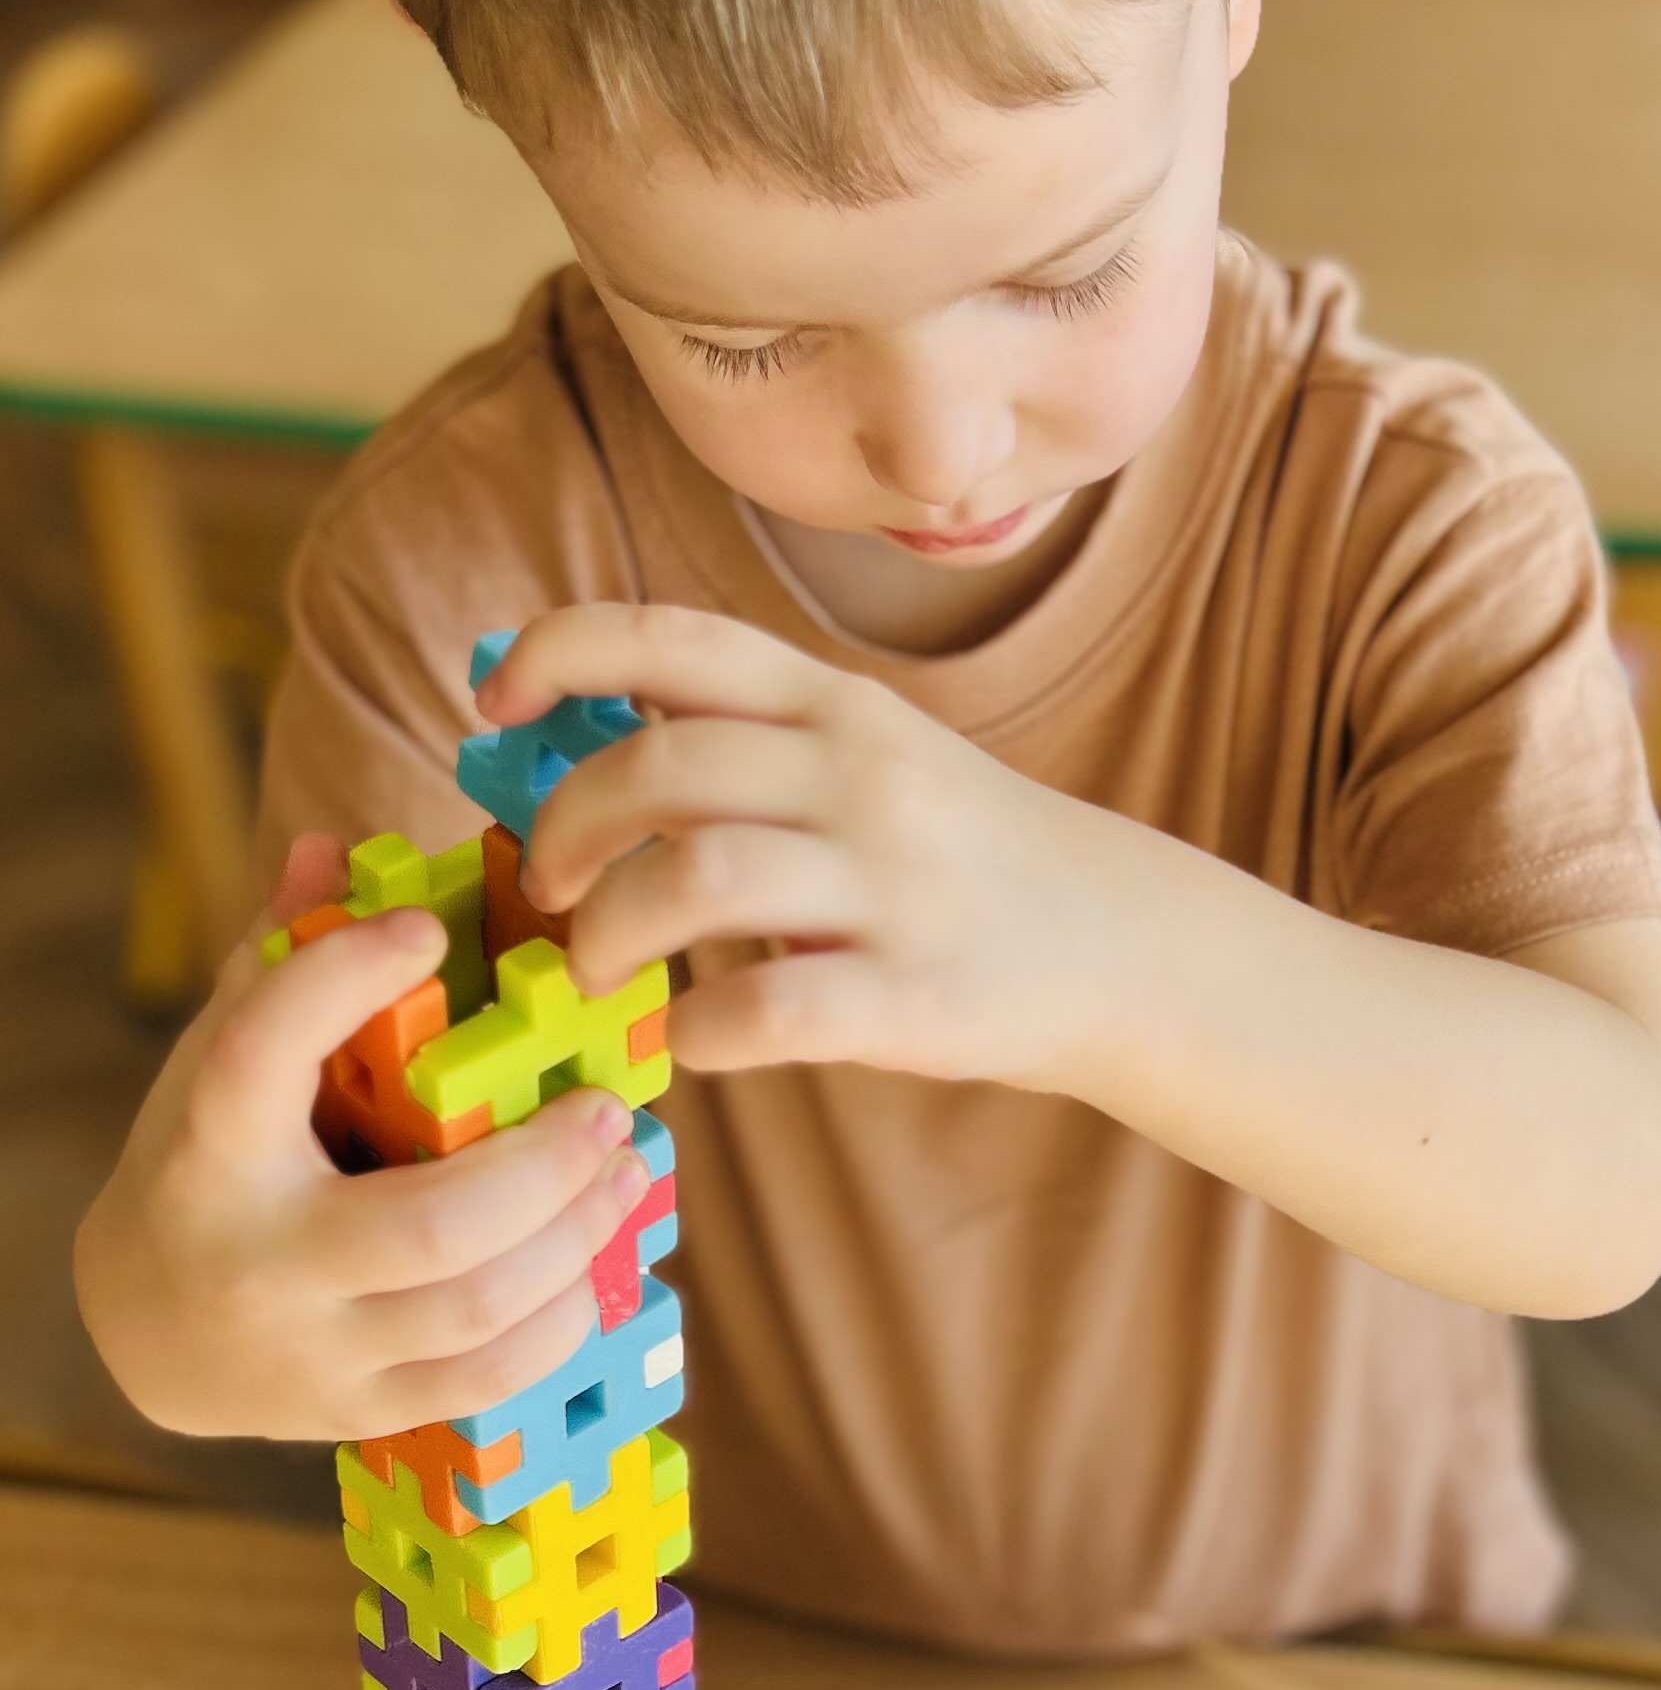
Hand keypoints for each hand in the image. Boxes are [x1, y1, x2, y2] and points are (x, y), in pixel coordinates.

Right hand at [76, 834, 647, 1442]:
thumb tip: (338, 850)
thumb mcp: (217, 1063)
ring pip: (478, 1309)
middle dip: (547, 1167)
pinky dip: (561, 1315)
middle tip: (606, 1110)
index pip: (261, 1051)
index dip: (344, 978)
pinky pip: (489, 1378)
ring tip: (624, 1170)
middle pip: (430, 1226)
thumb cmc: (208, 1166)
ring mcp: (315, 1350)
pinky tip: (593, 1255)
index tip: (428, 931)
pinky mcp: (362, 1410)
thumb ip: (282, 964)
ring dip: (578, 1237)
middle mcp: (259, 1258)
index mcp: (210, 1147)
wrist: (149, 1331)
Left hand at [488, 607, 1660, 1318]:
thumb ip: (754, 746)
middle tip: (546, 888)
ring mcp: (891, 887)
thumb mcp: (879, 761)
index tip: (488, 694)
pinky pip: (766, 1014)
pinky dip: (699, 1037)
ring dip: (612, 934)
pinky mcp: (916, 996)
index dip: (554, 652)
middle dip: (563, 829)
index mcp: (840, 705)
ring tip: (603, 972)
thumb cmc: (979, 862)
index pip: (667, 639)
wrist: (1142, 952)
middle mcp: (860, 778)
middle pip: (655, 768)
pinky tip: (693, 1050)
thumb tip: (584, 749)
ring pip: (691, 883)